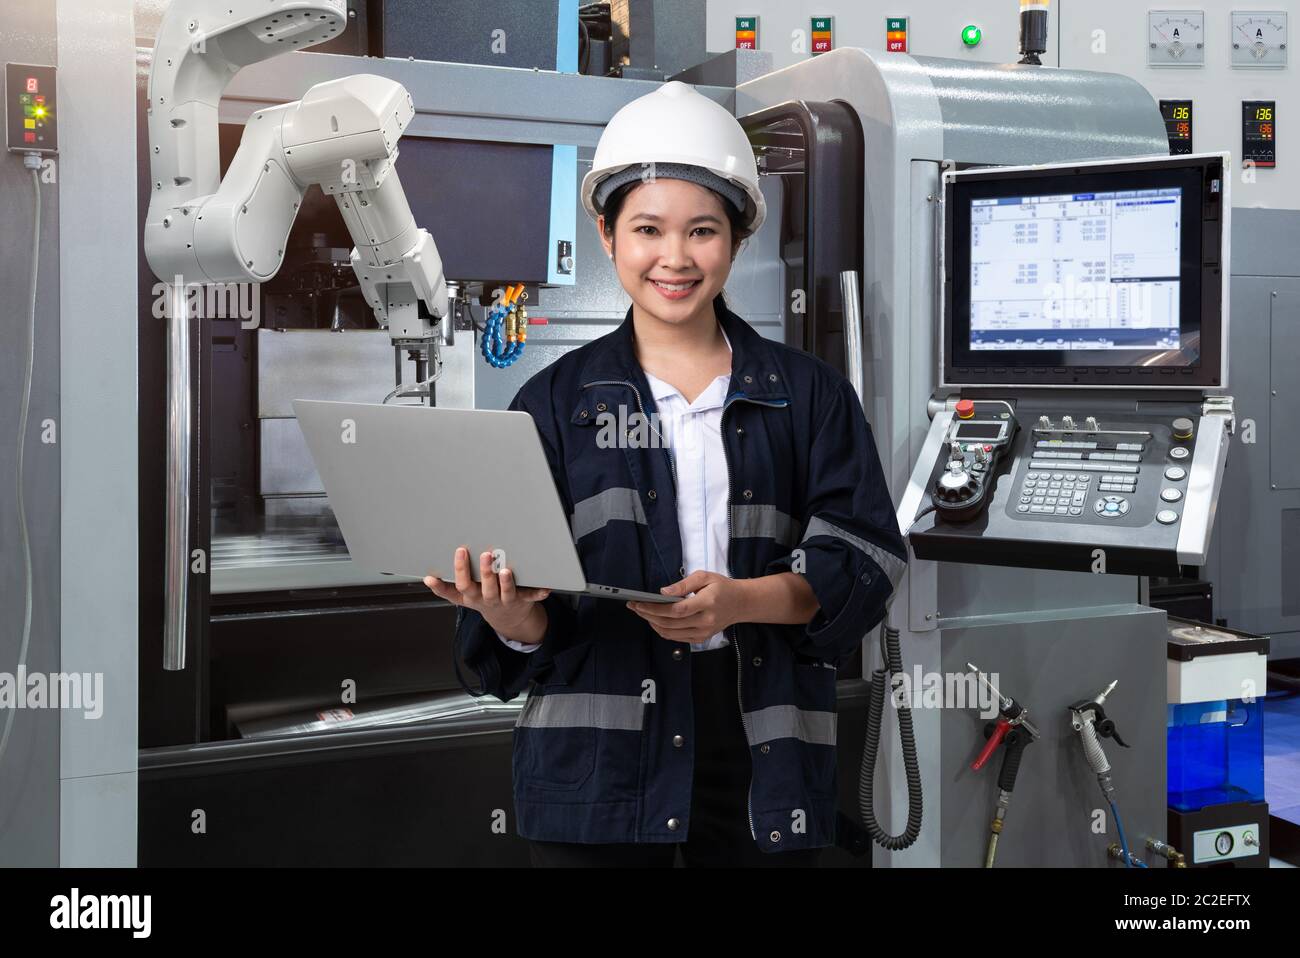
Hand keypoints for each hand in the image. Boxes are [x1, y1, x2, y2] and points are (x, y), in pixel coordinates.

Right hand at [424, 546, 549, 636]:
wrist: (508, 619)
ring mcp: (506, 601)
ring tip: (505, 570)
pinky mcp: (523, 600)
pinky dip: (538, 593)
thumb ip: (445, 589)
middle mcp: (488, 599)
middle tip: (484, 554)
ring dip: (506, 583)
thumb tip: (426, 578)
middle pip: (484, 588)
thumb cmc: (483, 599)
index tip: (456, 554)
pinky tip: (545, 589)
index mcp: (472, 596)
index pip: (462, 586)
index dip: (457, 573)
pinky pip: (531, 597)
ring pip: (506, 593)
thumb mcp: (463, 598)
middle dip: (484, 573)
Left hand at [625, 570, 746, 643]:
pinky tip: (655, 621)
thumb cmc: (722, 588)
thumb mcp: (705, 576)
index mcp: (707, 603)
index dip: (656, 608)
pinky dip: (663, 630)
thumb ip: (683, 584)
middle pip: (671, 622)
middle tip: (635, 607)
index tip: (641, 603)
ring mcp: (703, 632)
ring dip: (653, 624)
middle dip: (649, 615)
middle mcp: (705, 621)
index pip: (677, 610)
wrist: (740, 604)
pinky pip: (676, 638)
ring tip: (643, 613)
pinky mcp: (701, 638)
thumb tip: (664, 592)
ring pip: (671, 633)